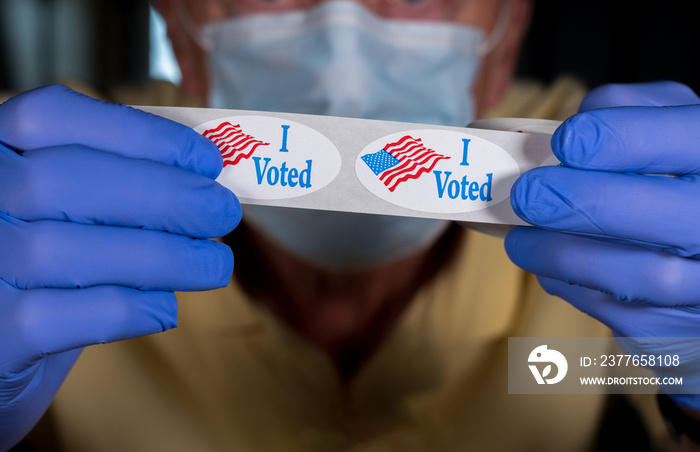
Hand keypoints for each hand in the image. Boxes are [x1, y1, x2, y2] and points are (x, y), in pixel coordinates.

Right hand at [0, 85, 239, 449]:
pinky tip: (165, 307)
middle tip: (222, 212)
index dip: (139, 135)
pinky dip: (129, 308)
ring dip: (162, 256)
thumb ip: (114, 185)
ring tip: (213, 264)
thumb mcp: (61, 211)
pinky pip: (65, 316)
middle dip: (163, 194)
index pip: (52, 117)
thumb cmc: (38, 268)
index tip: (206, 158)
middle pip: (66, 179)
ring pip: (69, 250)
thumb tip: (203, 175)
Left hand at [505, 81, 699, 408]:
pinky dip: (573, 285)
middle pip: (668, 217)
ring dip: (563, 254)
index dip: (619, 139)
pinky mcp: (682, 330)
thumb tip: (575, 128)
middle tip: (528, 194)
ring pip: (642, 276)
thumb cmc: (682, 180)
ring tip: (521, 238)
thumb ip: (631, 110)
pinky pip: (625, 313)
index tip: (567, 141)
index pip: (689, 140)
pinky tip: (550, 264)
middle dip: (582, 203)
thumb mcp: (673, 127)